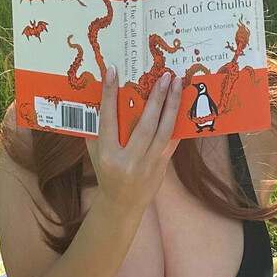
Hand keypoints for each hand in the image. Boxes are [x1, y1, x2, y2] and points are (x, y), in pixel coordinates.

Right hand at [85, 64, 182, 218]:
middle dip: (156, 99)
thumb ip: (96, 129)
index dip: (110, 95)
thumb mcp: (95, 153)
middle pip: (145, 126)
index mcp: (108, 156)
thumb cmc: (106, 174)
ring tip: (177, 85)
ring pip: (164, 132)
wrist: (122, 204)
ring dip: (172, 106)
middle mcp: (129, 161)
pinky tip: (181, 105)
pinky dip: (177, 122)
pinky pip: (172, 141)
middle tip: (165, 76)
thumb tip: (99, 96)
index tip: (113, 71)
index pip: (108, 120)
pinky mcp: (162, 167)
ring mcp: (148, 165)